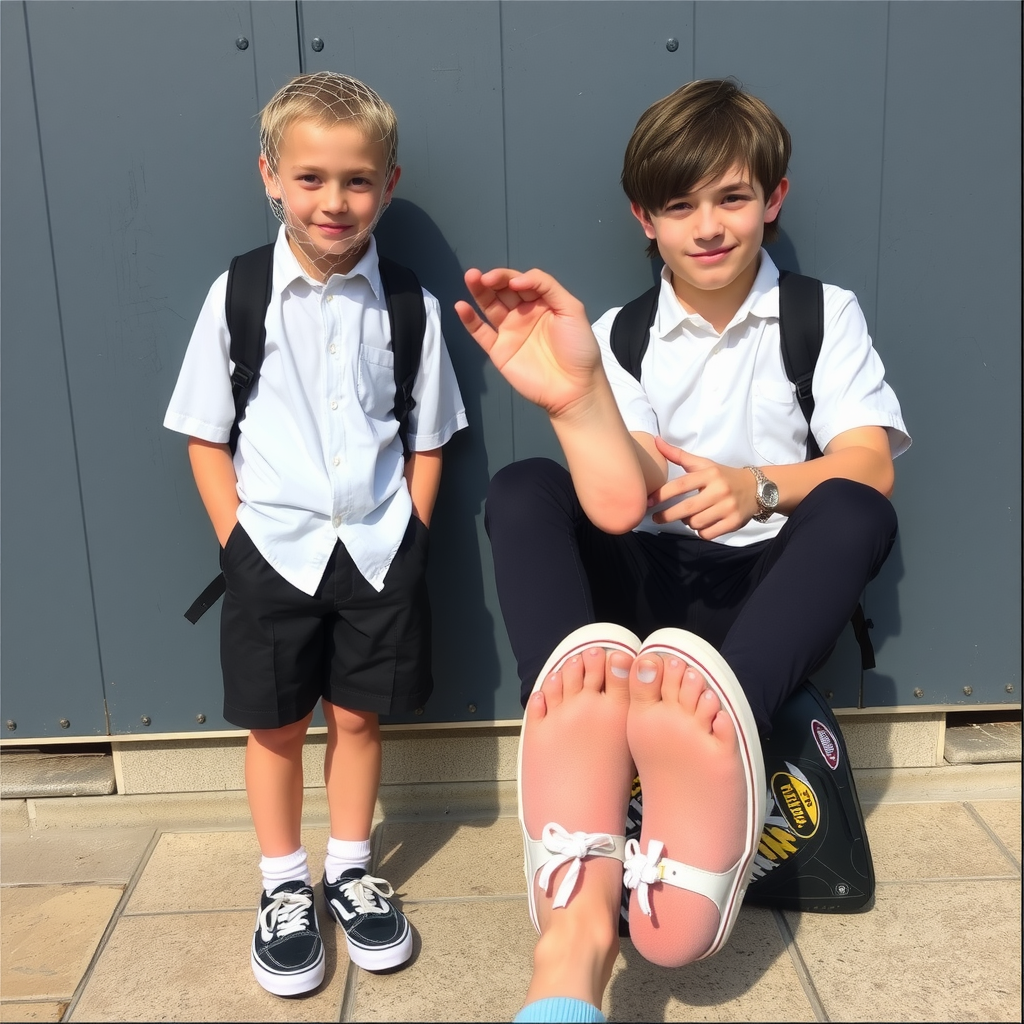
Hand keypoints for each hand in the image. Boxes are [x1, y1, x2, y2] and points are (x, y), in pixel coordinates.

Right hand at [455, 268, 601, 418]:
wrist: (574, 388)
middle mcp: (524, 314)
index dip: (513, 277)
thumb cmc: (578, 348)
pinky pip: (480, 333)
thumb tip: (517, 280)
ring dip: (478, 291)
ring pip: (490, 306)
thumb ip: (547, 287)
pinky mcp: (498, 351)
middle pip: (503, 290)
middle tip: (483, 276)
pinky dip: (469, 320)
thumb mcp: (572, 309)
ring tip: (470, 277)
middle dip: (493, 280)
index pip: (522, 282)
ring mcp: (509, 332)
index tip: (513, 283)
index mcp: (542, 302)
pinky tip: (461, 307)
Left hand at [648, 437, 758, 539]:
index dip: (661, 495)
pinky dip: (701, 531)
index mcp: (709, 474)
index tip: (648, 502)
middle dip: (667, 515)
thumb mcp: (703, 463)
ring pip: (695, 523)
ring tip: (690, 516)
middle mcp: (719, 490)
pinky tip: (703, 524)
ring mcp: (728, 507)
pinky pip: (707, 533)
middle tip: (656, 518)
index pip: (680, 485)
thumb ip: (678, 455)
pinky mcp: (734, 522)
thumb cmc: (722, 476)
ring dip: (687, 522)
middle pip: (686, 509)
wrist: (756, 488)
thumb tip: (656, 441)